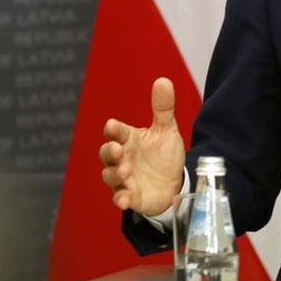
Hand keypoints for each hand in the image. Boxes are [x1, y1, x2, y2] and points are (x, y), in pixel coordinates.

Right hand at [99, 77, 185, 215]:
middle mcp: (122, 159)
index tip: (112, 125)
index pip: (116, 132)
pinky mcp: (130, 196)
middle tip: (120, 150)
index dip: (114, 129)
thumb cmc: (164, 155)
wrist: (174, 183)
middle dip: (111, 151)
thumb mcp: (167, 130)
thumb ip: (163, 108)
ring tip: (125, 171)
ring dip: (115, 174)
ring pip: (110, 176)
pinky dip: (120, 199)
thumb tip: (163, 80)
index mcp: (129, 139)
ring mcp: (124, 179)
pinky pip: (120, 198)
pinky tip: (124, 200)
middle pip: (107, 154)